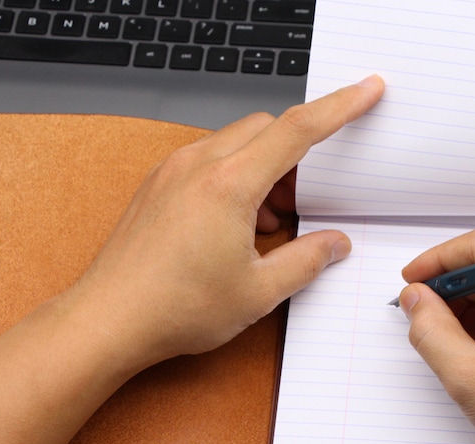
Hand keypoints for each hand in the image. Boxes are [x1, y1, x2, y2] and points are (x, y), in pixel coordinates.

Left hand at [71, 75, 384, 371]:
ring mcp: (173, 172)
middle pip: (266, 129)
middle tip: (307, 200)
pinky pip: (209, 160)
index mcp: (228, 185)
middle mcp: (197, 166)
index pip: (296, 130)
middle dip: (298, 155)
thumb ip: (306, 260)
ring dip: (265, 170)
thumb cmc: (174, 308)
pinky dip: (235, 178)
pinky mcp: (159, 185)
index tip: (365, 91)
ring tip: (269, 222)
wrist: (108, 320)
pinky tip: (237, 224)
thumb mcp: (258, 291)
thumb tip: (334, 244)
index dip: (339, 107)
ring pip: (237, 144)